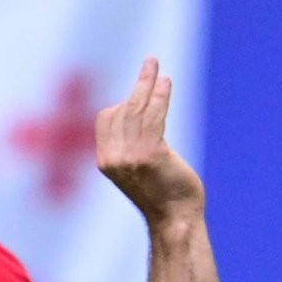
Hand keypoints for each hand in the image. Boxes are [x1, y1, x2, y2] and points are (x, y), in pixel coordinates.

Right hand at [95, 59, 201, 220]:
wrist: (175, 220)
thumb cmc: (163, 196)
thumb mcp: (137, 170)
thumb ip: (131, 145)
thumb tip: (137, 114)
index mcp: (105, 161)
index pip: (106, 119)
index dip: (123, 104)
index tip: (140, 95)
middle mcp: (113, 158)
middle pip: (123, 110)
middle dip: (138, 84)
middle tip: (151, 61)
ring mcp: (131, 156)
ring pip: (137, 109)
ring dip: (148, 83)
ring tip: (156, 65)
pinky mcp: (150, 155)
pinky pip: (154, 116)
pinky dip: (160, 96)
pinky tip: (166, 82)